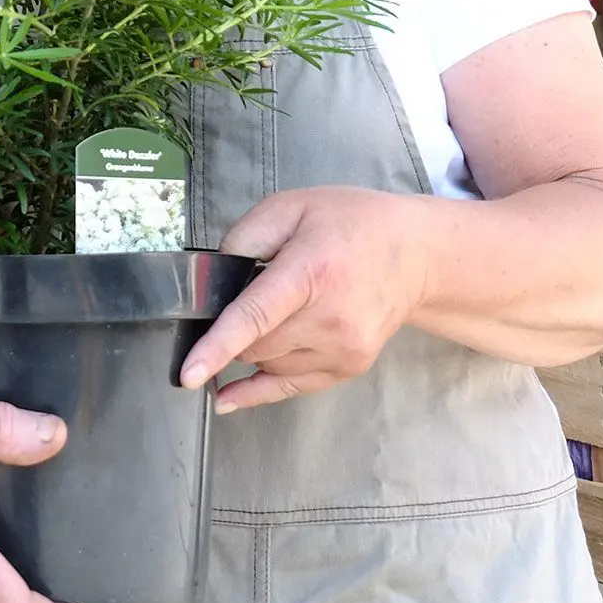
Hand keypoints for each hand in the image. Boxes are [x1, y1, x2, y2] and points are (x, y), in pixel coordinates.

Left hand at [179, 187, 426, 411]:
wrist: (415, 255)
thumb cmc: (348, 222)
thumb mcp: (292, 207)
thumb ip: (245, 237)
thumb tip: (213, 281)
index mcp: (311, 273)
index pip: (256, 317)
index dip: (216, 347)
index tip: (187, 374)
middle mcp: (330, 320)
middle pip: (256, 346)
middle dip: (233, 331)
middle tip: (242, 297)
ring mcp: (344, 350)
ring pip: (269, 367)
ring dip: (252, 350)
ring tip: (272, 313)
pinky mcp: (349, 367)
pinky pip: (290, 387)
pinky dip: (257, 388)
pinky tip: (228, 394)